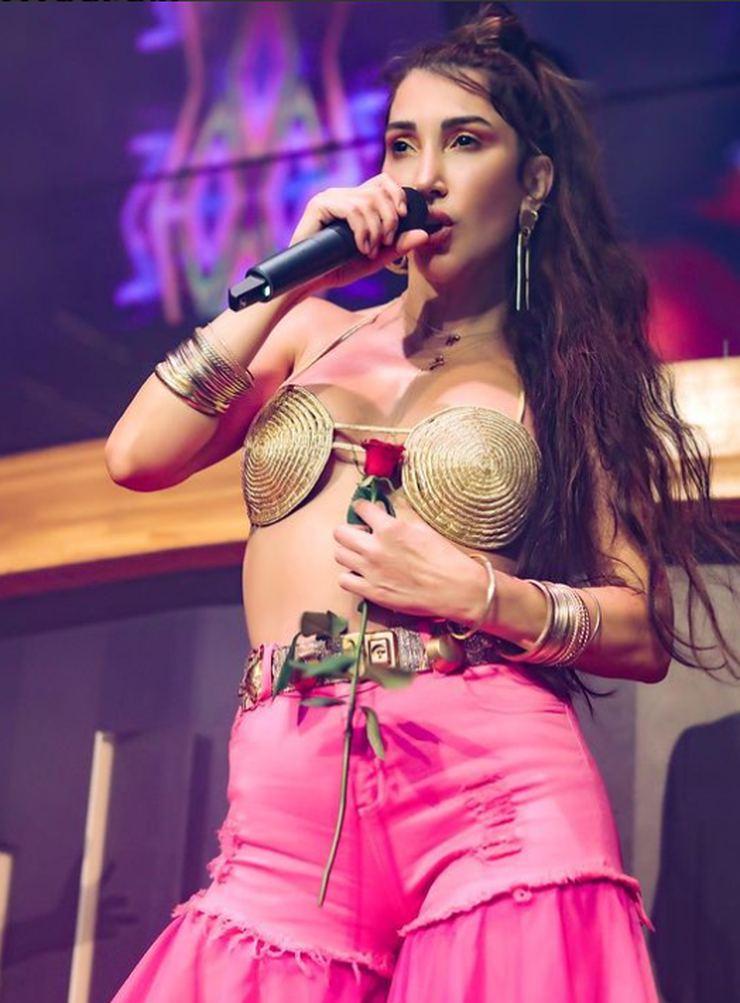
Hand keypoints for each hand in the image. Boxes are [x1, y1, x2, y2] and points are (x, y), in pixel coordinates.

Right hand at [289, 173, 429, 293]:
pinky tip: (360, 247)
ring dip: (376, 230)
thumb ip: (398, 246)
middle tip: (385, 243)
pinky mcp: (320, 205)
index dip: (398, 195)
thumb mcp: (375, 258)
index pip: (384, 182)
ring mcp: (330, 197)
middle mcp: (343, 194)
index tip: (403, 218)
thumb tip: (424, 234)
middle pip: (380, 189)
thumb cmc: (339, 269)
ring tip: (369, 250)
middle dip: (390, 218)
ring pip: (368, 201)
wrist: (310, 281)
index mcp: (355, 201)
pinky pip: (352, 210)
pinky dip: (362, 231)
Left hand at [333, 497, 481, 620]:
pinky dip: (350, 576)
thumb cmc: (444, 558)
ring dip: (349, 552)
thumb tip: (385, 517)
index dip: (364, 509)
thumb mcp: (423, 529)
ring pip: (339, 555)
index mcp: (390, 528)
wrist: (455, 589)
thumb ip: (398, 521)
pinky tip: (363, 574)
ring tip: (362, 555)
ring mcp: (370, 571)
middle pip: (340, 532)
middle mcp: (375, 548)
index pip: (361, 508)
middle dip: (349, 530)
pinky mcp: (371, 592)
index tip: (366, 513)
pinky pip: (344, 580)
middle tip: (361, 535)